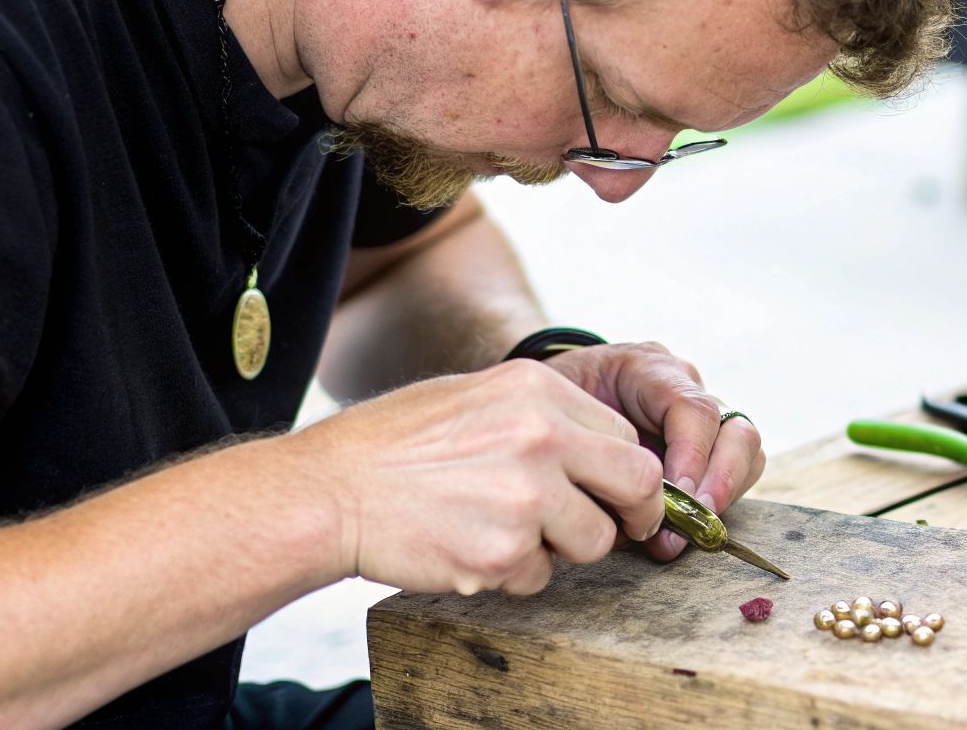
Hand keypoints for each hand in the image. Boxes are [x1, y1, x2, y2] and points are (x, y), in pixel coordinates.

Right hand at [285, 359, 664, 594]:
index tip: (619, 494)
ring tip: (505, 532)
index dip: (625, 472)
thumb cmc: (393, 445)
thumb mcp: (473, 396)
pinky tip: (467, 548)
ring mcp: (526, 497)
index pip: (624, 435)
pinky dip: (512, 574)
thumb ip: (542, 416)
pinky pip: (540, 577)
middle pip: (637, 483)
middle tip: (621, 529)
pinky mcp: (502, 553)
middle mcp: (541, 436)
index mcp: (536, 389)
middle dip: (635, 514)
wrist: (328, 491)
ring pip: (594, 540)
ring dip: (563, 549)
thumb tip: (601, 450)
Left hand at [543, 342, 764, 560]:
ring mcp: (698, 415)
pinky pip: (731, 472)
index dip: (692, 456)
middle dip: (721, 481)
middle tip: (693, 523)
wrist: (543, 395)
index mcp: (647, 368)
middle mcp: (683, 387)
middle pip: (735, 429)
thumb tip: (625, 515)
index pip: (693, 408)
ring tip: (685, 534)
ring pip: (745, 452)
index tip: (676, 495)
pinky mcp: (701, 446)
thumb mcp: (554, 413)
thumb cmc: (546, 404)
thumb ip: (588, 450)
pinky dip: (715, 503)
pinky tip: (680, 530)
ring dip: (724, 496)